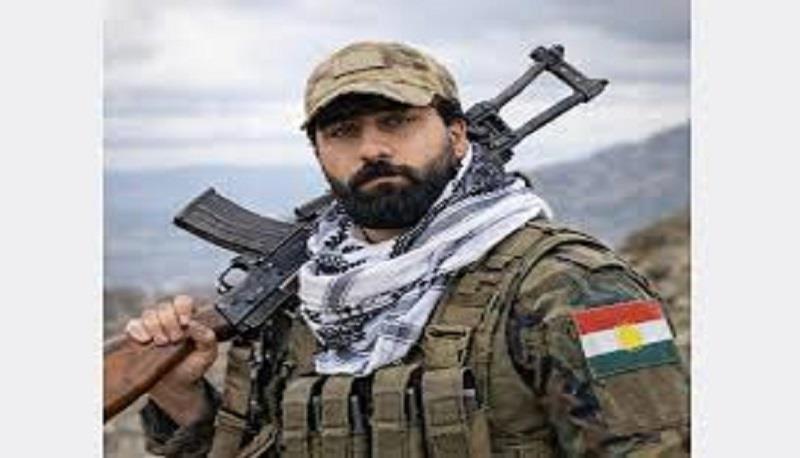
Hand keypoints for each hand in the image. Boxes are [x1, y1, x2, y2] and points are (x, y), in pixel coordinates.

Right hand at [125, 295, 217, 424]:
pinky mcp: (137, 336)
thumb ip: (207, 336)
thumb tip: (192, 324)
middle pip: (164, 307)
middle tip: (175, 339)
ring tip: (162, 343)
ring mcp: (152, 326)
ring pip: (149, 314)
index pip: (182, 301)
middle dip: (169, 322)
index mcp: (187, 317)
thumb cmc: (194, 366)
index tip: (185, 323)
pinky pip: (133, 324)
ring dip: (155, 326)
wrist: (176, 386)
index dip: (183, 308)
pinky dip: (138, 330)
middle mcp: (169, 318)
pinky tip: (145, 340)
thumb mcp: (208, 353)